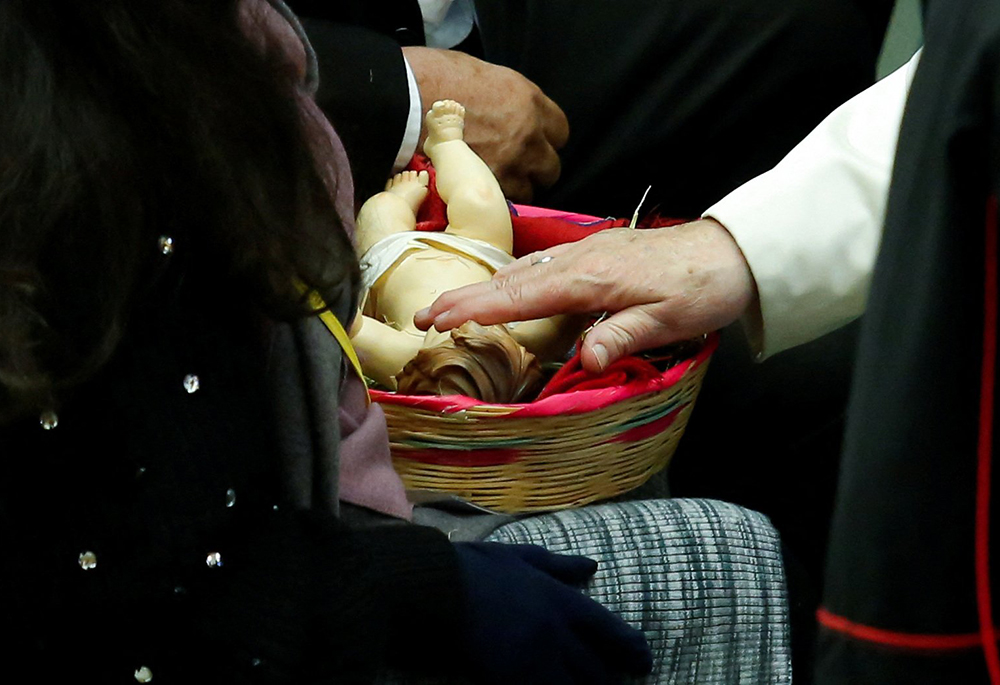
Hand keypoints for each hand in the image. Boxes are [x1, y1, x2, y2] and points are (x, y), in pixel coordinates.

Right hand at [402, 46, 568, 201]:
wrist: (401, 100)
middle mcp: (527, 136)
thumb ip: (504, 100)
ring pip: (529, 191)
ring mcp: (508, 166)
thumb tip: (503, 111)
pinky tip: (475, 192)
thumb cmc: (431, 77)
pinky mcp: (485, 188)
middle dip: (534, 169)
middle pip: (550, 167)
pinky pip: (502, 204)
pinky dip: (491, 202)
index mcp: (528, 102)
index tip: (532, 143)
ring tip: (491, 184)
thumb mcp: (481, 75)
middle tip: (513, 168)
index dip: (544, 140)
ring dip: (514, 189)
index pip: (560, 132)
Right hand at [415, 219, 756, 372]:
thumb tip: (584, 360)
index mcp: (589, 279)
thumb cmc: (701, 287)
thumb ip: (621, 337)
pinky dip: (512, 279)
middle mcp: (578, 261)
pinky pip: (541, 266)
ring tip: (450, 306)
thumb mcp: (667, 320)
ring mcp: (585, 253)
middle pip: (510, 280)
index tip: (435, 318)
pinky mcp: (596, 254)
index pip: (520, 296)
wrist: (732, 252)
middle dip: (464, 297)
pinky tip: (507, 288)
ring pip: (523, 270)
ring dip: (484, 288)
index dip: (475, 308)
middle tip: (423, 314)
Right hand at [453, 542, 651, 683]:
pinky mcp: (516, 680)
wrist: (438, 590)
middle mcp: (557, 632)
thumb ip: (560, 565)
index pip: (610, 629)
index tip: (643, 661)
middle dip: (607, 680)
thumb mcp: (521, 556)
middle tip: (612, 684)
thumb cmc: (475, 569)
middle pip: (596, 668)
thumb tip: (592, 566)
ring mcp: (537, 659)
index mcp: (560, 599)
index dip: (631, 648)